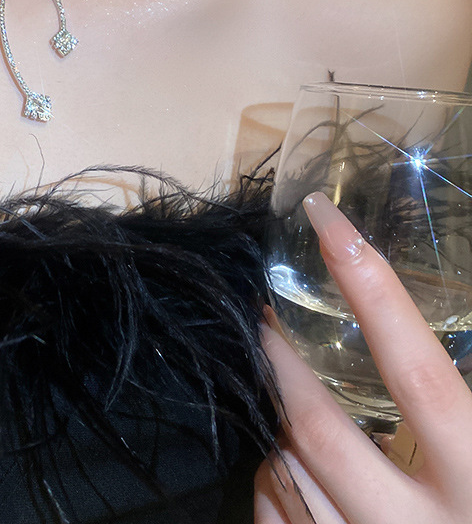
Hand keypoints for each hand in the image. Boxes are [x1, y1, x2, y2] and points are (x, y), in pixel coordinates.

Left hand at [254, 192, 471, 522]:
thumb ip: (459, 394)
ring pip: (288, 474)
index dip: (370, 287)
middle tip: (260, 315)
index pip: (414, 369)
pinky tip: (286, 464)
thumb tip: (411, 337)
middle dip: (280, 363)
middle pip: (319, 429)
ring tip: (279, 387)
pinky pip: (278, 518)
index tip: (325, 220)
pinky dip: (274, 482)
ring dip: (277, 424)